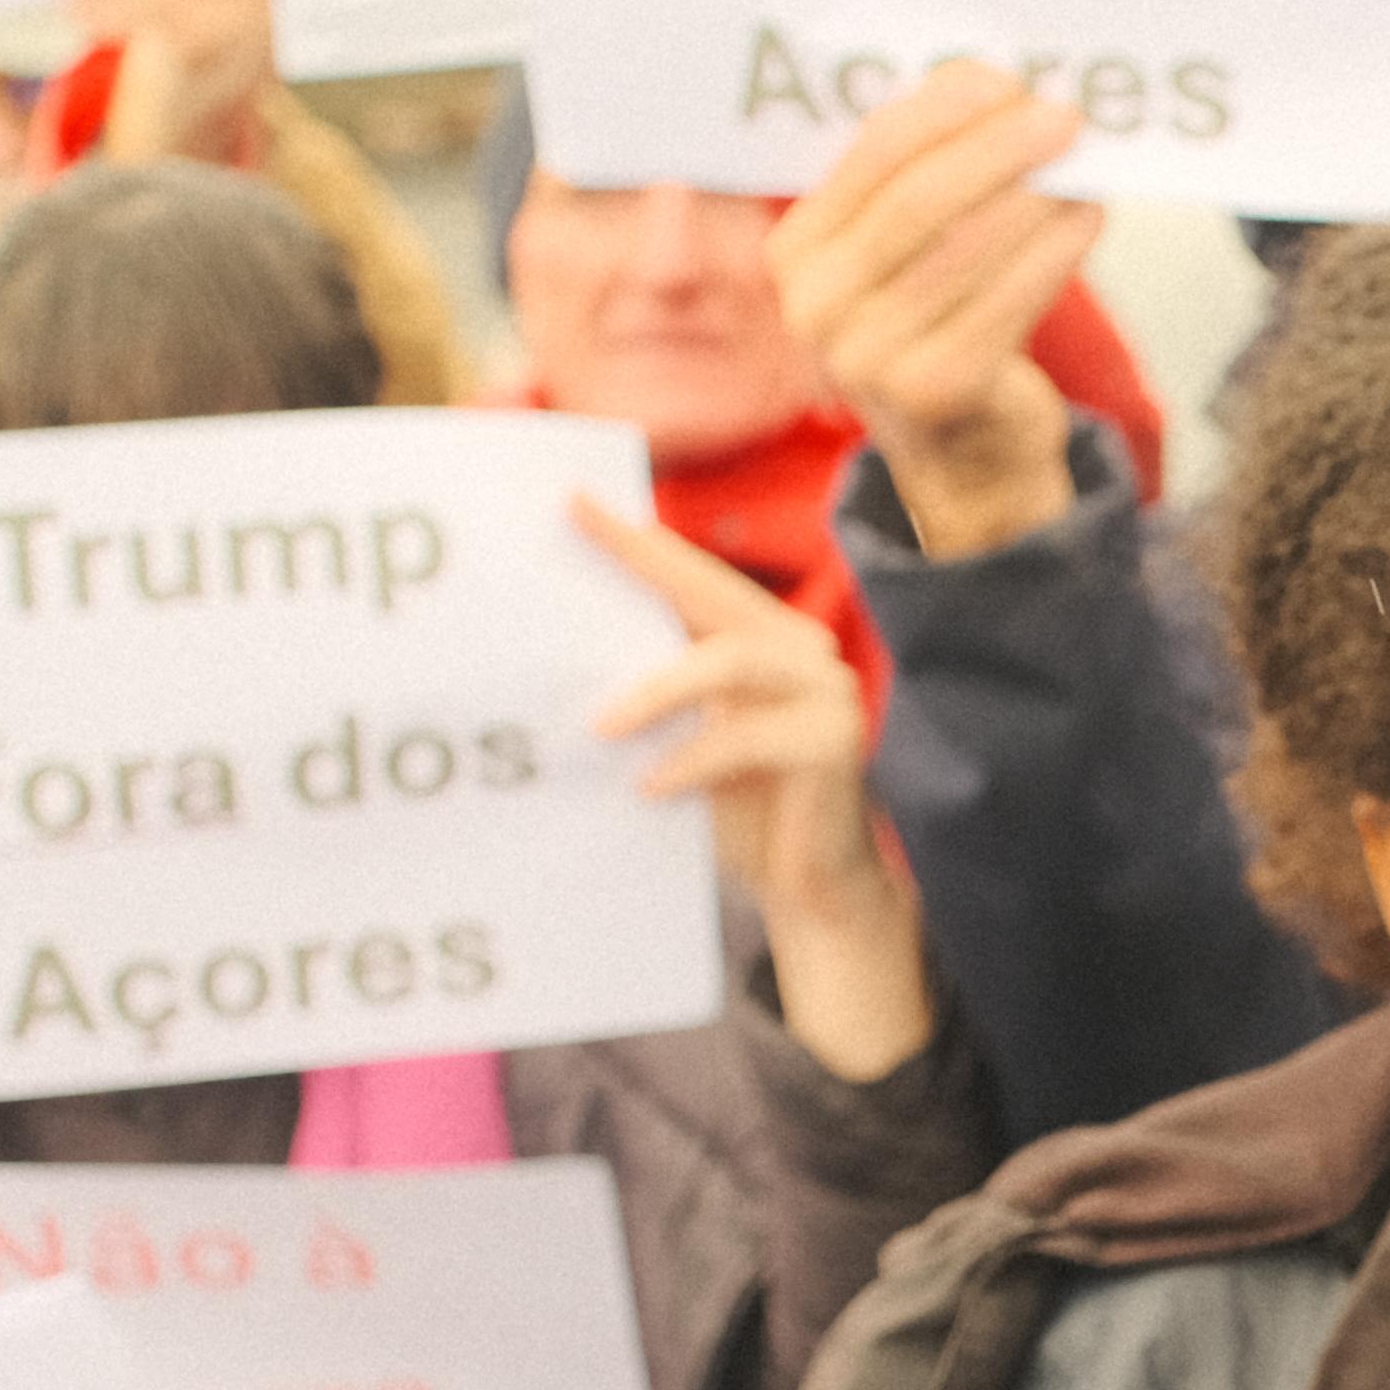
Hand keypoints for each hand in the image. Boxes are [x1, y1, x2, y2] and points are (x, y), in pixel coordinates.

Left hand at [577, 495, 937, 1082]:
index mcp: (761, 638)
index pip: (691, 576)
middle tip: (578, 532)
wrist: (810, 890)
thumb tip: (554, 661)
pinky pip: (748, 737)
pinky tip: (650, 787)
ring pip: (731, 659)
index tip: (572, 500)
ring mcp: (826, 689)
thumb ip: (648, 697)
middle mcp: (800, 646)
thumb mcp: (680, 743)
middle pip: (715, 589)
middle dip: (644, 559)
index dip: (635, 539)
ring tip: (600, 727)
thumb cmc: (738, 813)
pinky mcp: (836, 741)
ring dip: (658, 690)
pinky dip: (691, 760)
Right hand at [764, 63, 1099, 561]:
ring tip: (1082, 163)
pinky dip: (1054, 251)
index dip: (943, 110)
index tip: (1005, 79)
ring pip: (966, 248)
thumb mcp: (909, 252)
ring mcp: (868, 357)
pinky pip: (1006, 301)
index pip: (870, 156)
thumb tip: (997, 85)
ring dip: (1034, 195)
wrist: (962, 451)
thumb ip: (930, 172)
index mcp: (796, 253)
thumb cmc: (941, 322)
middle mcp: (814, 308)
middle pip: (917, 200)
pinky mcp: (934, 392)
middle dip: (996, 147)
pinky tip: (1087, 217)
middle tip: (1061, 115)